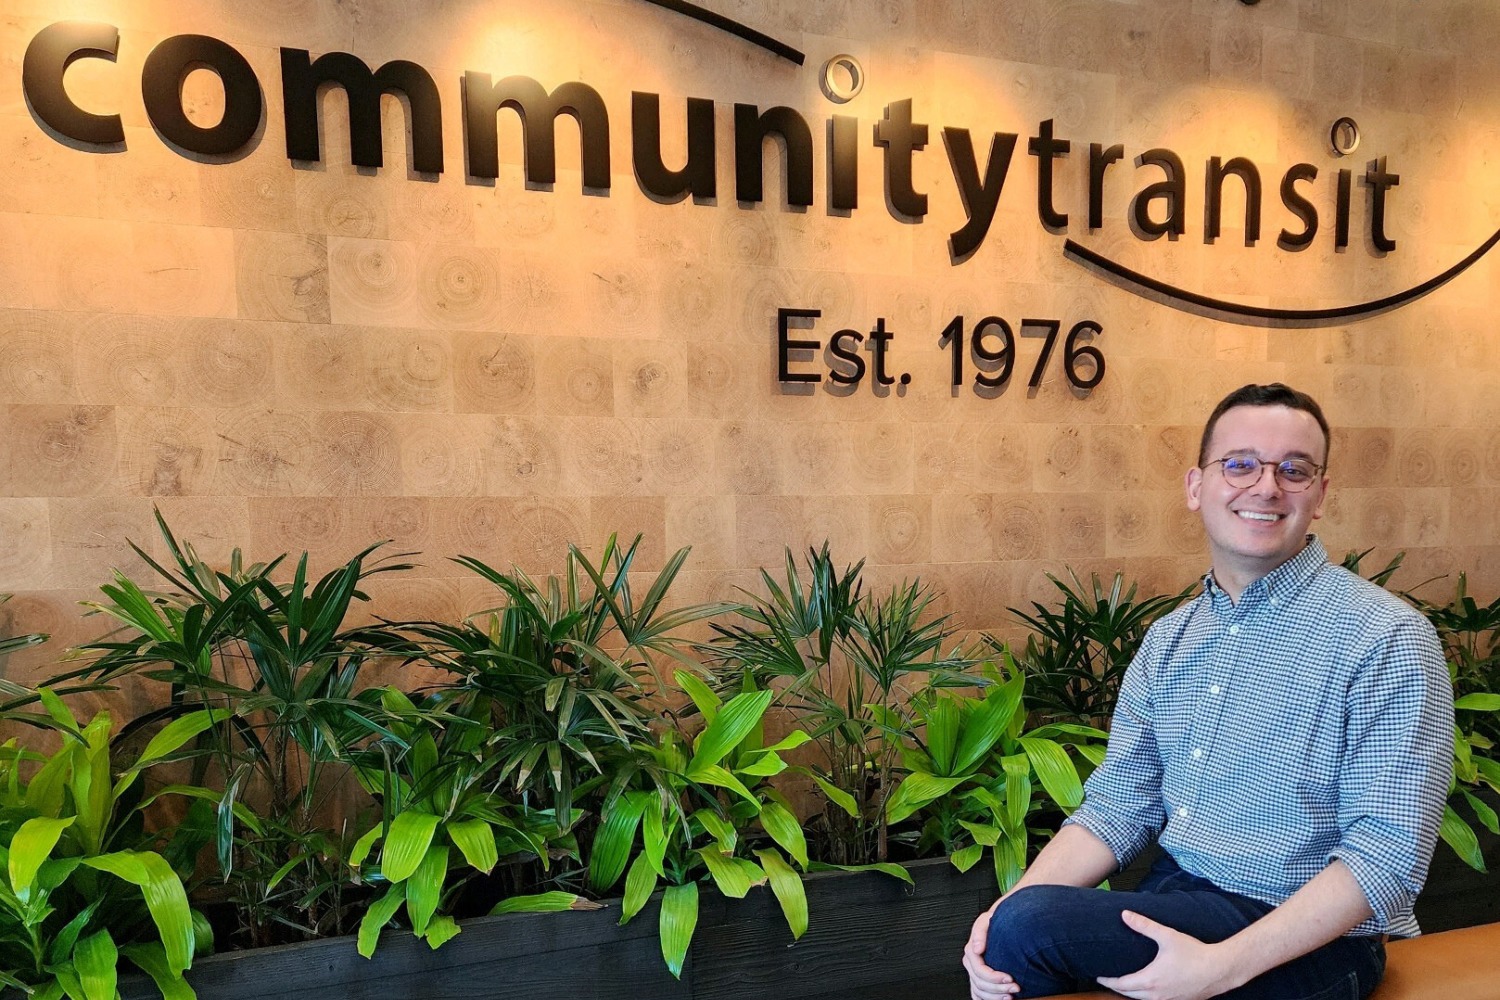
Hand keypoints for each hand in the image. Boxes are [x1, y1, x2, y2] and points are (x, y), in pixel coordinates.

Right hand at [962, 904, 1019, 998]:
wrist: (1002, 924)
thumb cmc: (996, 922)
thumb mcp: (987, 920)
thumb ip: (980, 932)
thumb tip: (976, 949)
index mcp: (971, 951)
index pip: (979, 970)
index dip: (994, 977)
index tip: (1010, 978)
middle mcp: (971, 964)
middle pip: (980, 984)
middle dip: (999, 989)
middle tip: (1016, 988)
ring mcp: (974, 973)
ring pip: (980, 992)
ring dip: (996, 997)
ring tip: (1012, 995)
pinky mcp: (978, 981)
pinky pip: (978, 996)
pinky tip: (1002, 998)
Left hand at [1095, 911, 1233, 999]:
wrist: (1220, 969)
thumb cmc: (1194, 953)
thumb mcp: (1167, 936)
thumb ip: (1144, 925)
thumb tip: (1125, 914)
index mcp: (1150, 980)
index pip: (1121, 984)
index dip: (1108, 980)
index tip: (1098, 976)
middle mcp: (1157, 995)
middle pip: (1129, 995)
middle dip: (1116, 988)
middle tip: (1106, 980)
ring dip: (1131, 994)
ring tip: (1124, 984)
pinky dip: (1146, 996)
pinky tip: (1147, 989)